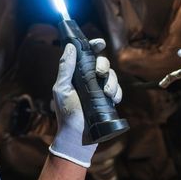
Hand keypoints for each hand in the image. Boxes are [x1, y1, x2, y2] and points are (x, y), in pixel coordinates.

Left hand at [49, 39, 121, 167]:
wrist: (77, 136)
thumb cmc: (66, 112)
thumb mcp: (62, 88)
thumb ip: (66, 68)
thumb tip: (70, 46)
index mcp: (76, 74)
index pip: (86, 55)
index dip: (93, 46)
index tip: (99, 43)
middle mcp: (89, 80)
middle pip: (102, 62)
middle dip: (104, 64)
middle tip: (100, 72)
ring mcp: (100, 90)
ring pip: (112, 76)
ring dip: (112, 81)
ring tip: (107, 93)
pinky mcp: (109, 101)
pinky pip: (118, 91)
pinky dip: (118, 93)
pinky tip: (113, 99)